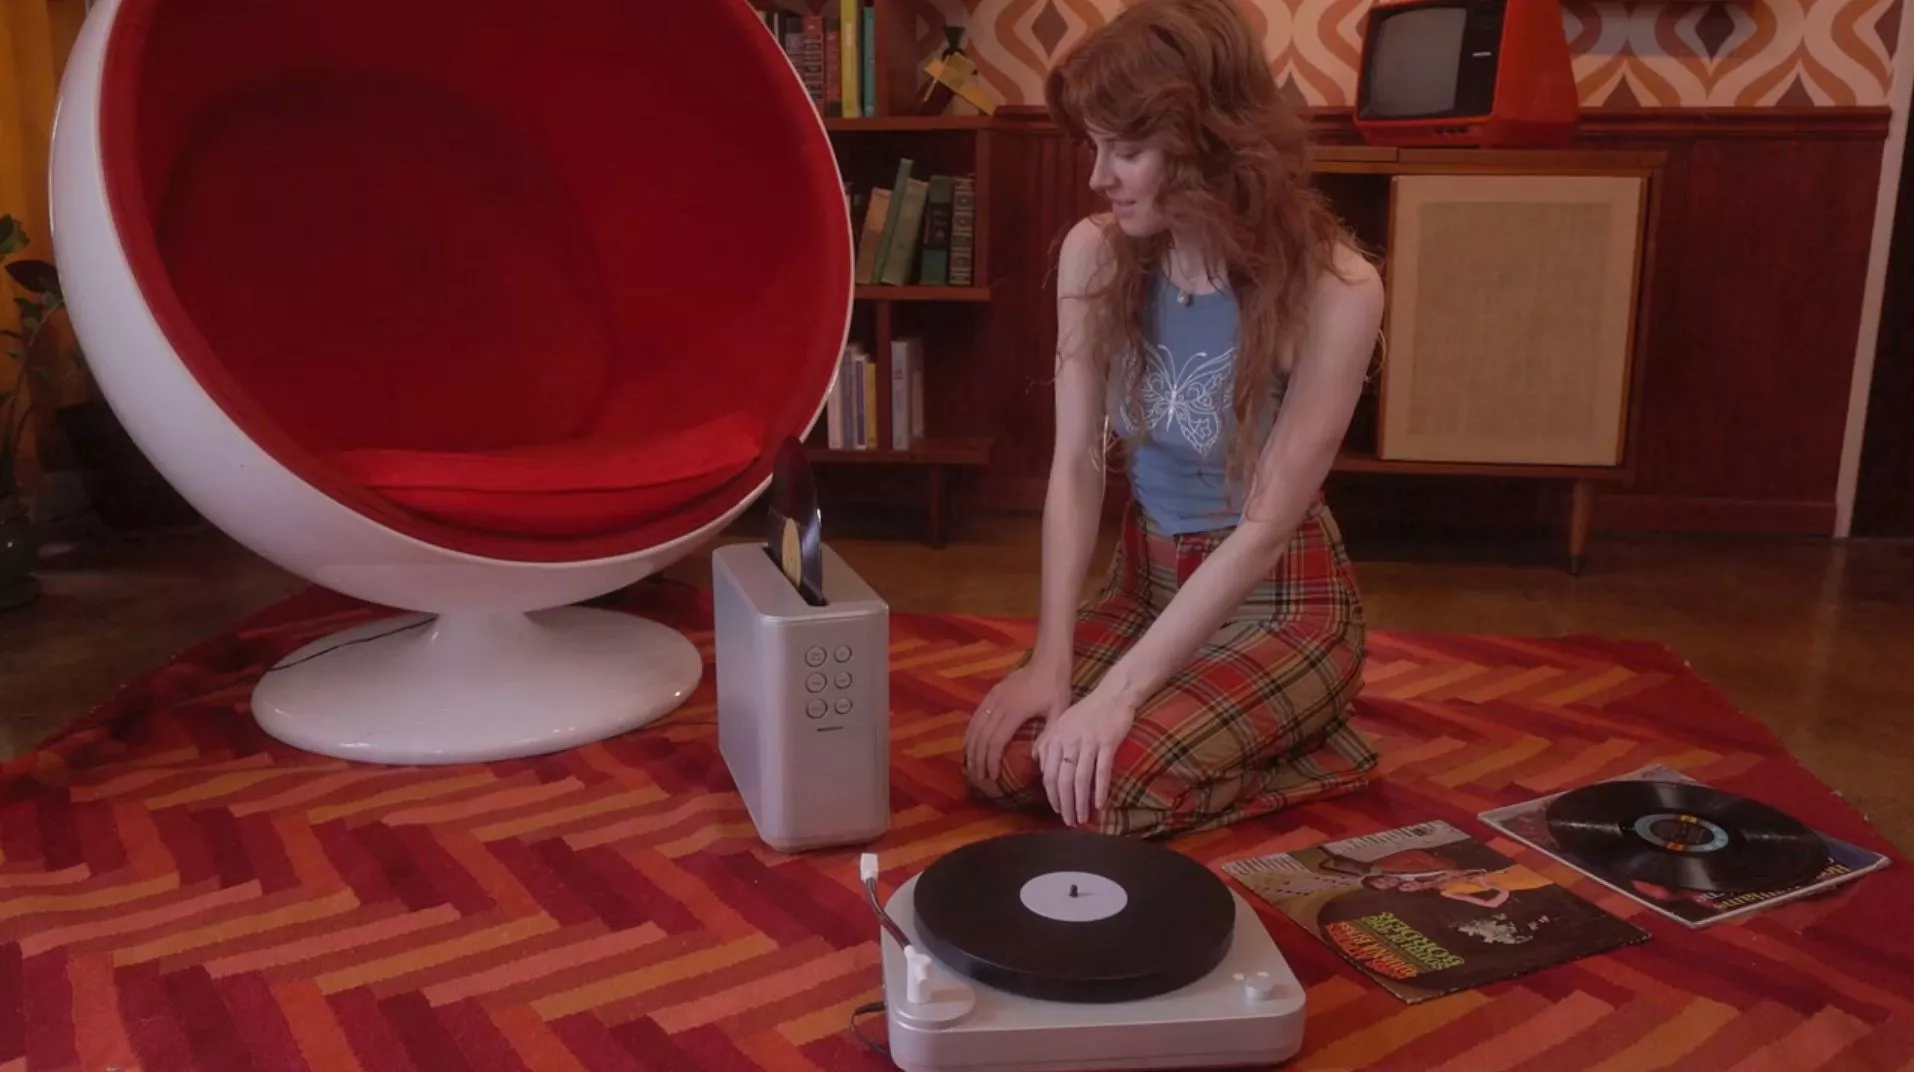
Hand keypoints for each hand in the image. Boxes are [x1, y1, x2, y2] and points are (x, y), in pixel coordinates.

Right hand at [965, 658, 1071, 782]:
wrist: (1048, 660)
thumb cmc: (1056, 688)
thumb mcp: (1059, 712)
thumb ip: (1048, 735)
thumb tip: (1035, 759)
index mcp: (1015, 712)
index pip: (996, 742)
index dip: (992, 761)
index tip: (992, 777)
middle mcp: (999, 706)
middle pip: (982, 738)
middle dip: (978, 760)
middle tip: (979, 778)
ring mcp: (993, 698)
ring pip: (975, 727)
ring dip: (971, 748)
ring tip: (971, 766)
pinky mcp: (991, 694)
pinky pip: (976, 716)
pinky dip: (971, 733)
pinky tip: (970, 745)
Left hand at [1033, 687, 1136, 826]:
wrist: (1113, 693)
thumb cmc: (1088, 711)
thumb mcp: (1062, 723)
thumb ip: (1048, 743)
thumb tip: (1038, 765)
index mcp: (1056, 737)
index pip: (1049, 773)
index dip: (1052, 795)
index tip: (1057, 810)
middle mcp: (1068, 740)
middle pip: (1063, 779)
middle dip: (1064, 804)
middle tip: (1068, 822)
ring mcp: (1088, 741)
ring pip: (1080, 778)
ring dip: (1080, 802)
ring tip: (1081, 818)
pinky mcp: (1107, 742)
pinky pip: (1101, 770)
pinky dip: (1099, 789)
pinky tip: (1098, 805)